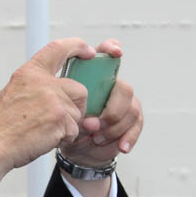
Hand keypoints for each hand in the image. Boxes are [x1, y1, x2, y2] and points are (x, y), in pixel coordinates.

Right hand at [0, 38, 96, 187]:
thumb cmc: (2, 126)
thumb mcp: (13, 93)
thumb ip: (35, 85)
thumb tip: (56, 87)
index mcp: (29, 73)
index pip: (58, 49)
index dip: (77, 46)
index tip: (88, 51)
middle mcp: (42, 82)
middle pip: (79, 89)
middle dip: (75, 106)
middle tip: (59, 119)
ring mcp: (52, 99)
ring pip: (78, 112)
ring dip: (67, 125)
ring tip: (44, 131)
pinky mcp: (59, 118)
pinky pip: (74, 129)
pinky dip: (64, 138)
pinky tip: (45, 139)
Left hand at [60, 39, 143, 167]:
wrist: (74, 148)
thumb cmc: (66, 121)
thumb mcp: (60, 106)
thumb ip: (66, 95)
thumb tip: (74, 95)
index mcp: (94, 76)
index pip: (107, 52)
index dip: (112, 48)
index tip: (114, 52)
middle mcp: (113, 86)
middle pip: (124, 88)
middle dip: (110, 109)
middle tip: (89, 125)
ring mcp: (125, 104)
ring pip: (131, 110)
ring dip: (113, 127)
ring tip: (95, 138)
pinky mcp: (132, 122)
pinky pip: (136, 126)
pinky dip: (128, 137)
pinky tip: (121, 146)